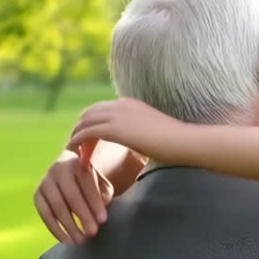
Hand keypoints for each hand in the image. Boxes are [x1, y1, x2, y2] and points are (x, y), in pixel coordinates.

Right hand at [33, 149, 113, 243]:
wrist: (67, 170)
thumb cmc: (89, 180)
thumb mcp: (101, 182)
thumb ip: (104, 192)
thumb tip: (104, 203)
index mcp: (78, 163)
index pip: (86, 182)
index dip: (94, 202)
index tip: (103, 220)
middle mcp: (58, 170)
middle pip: (71, 195)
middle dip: (83, 215)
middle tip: (93, 233)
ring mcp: (45, 182)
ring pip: (56, 206)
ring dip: (68, 225)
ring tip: (80, 240)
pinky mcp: (37, 195)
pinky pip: (44, 213)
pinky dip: (54, 228)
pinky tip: (66, 240)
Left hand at [66, 98, 182, 160]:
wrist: (184, 142)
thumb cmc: (178, 143)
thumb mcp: (157, 133)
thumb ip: (144, 134)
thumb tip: (146, 145)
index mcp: (131, 104)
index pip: (102, 109)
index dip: (92, 123)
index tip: (89, 139)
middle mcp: (121, 105)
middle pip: (89, 113)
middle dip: (80, 128)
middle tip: (77, 146)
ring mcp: (117, 115)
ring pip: (85, 122)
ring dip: (76, 137)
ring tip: (74, 152)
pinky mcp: (114, 129)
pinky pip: (86, 133)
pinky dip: (77, 143)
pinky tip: (75, 154)